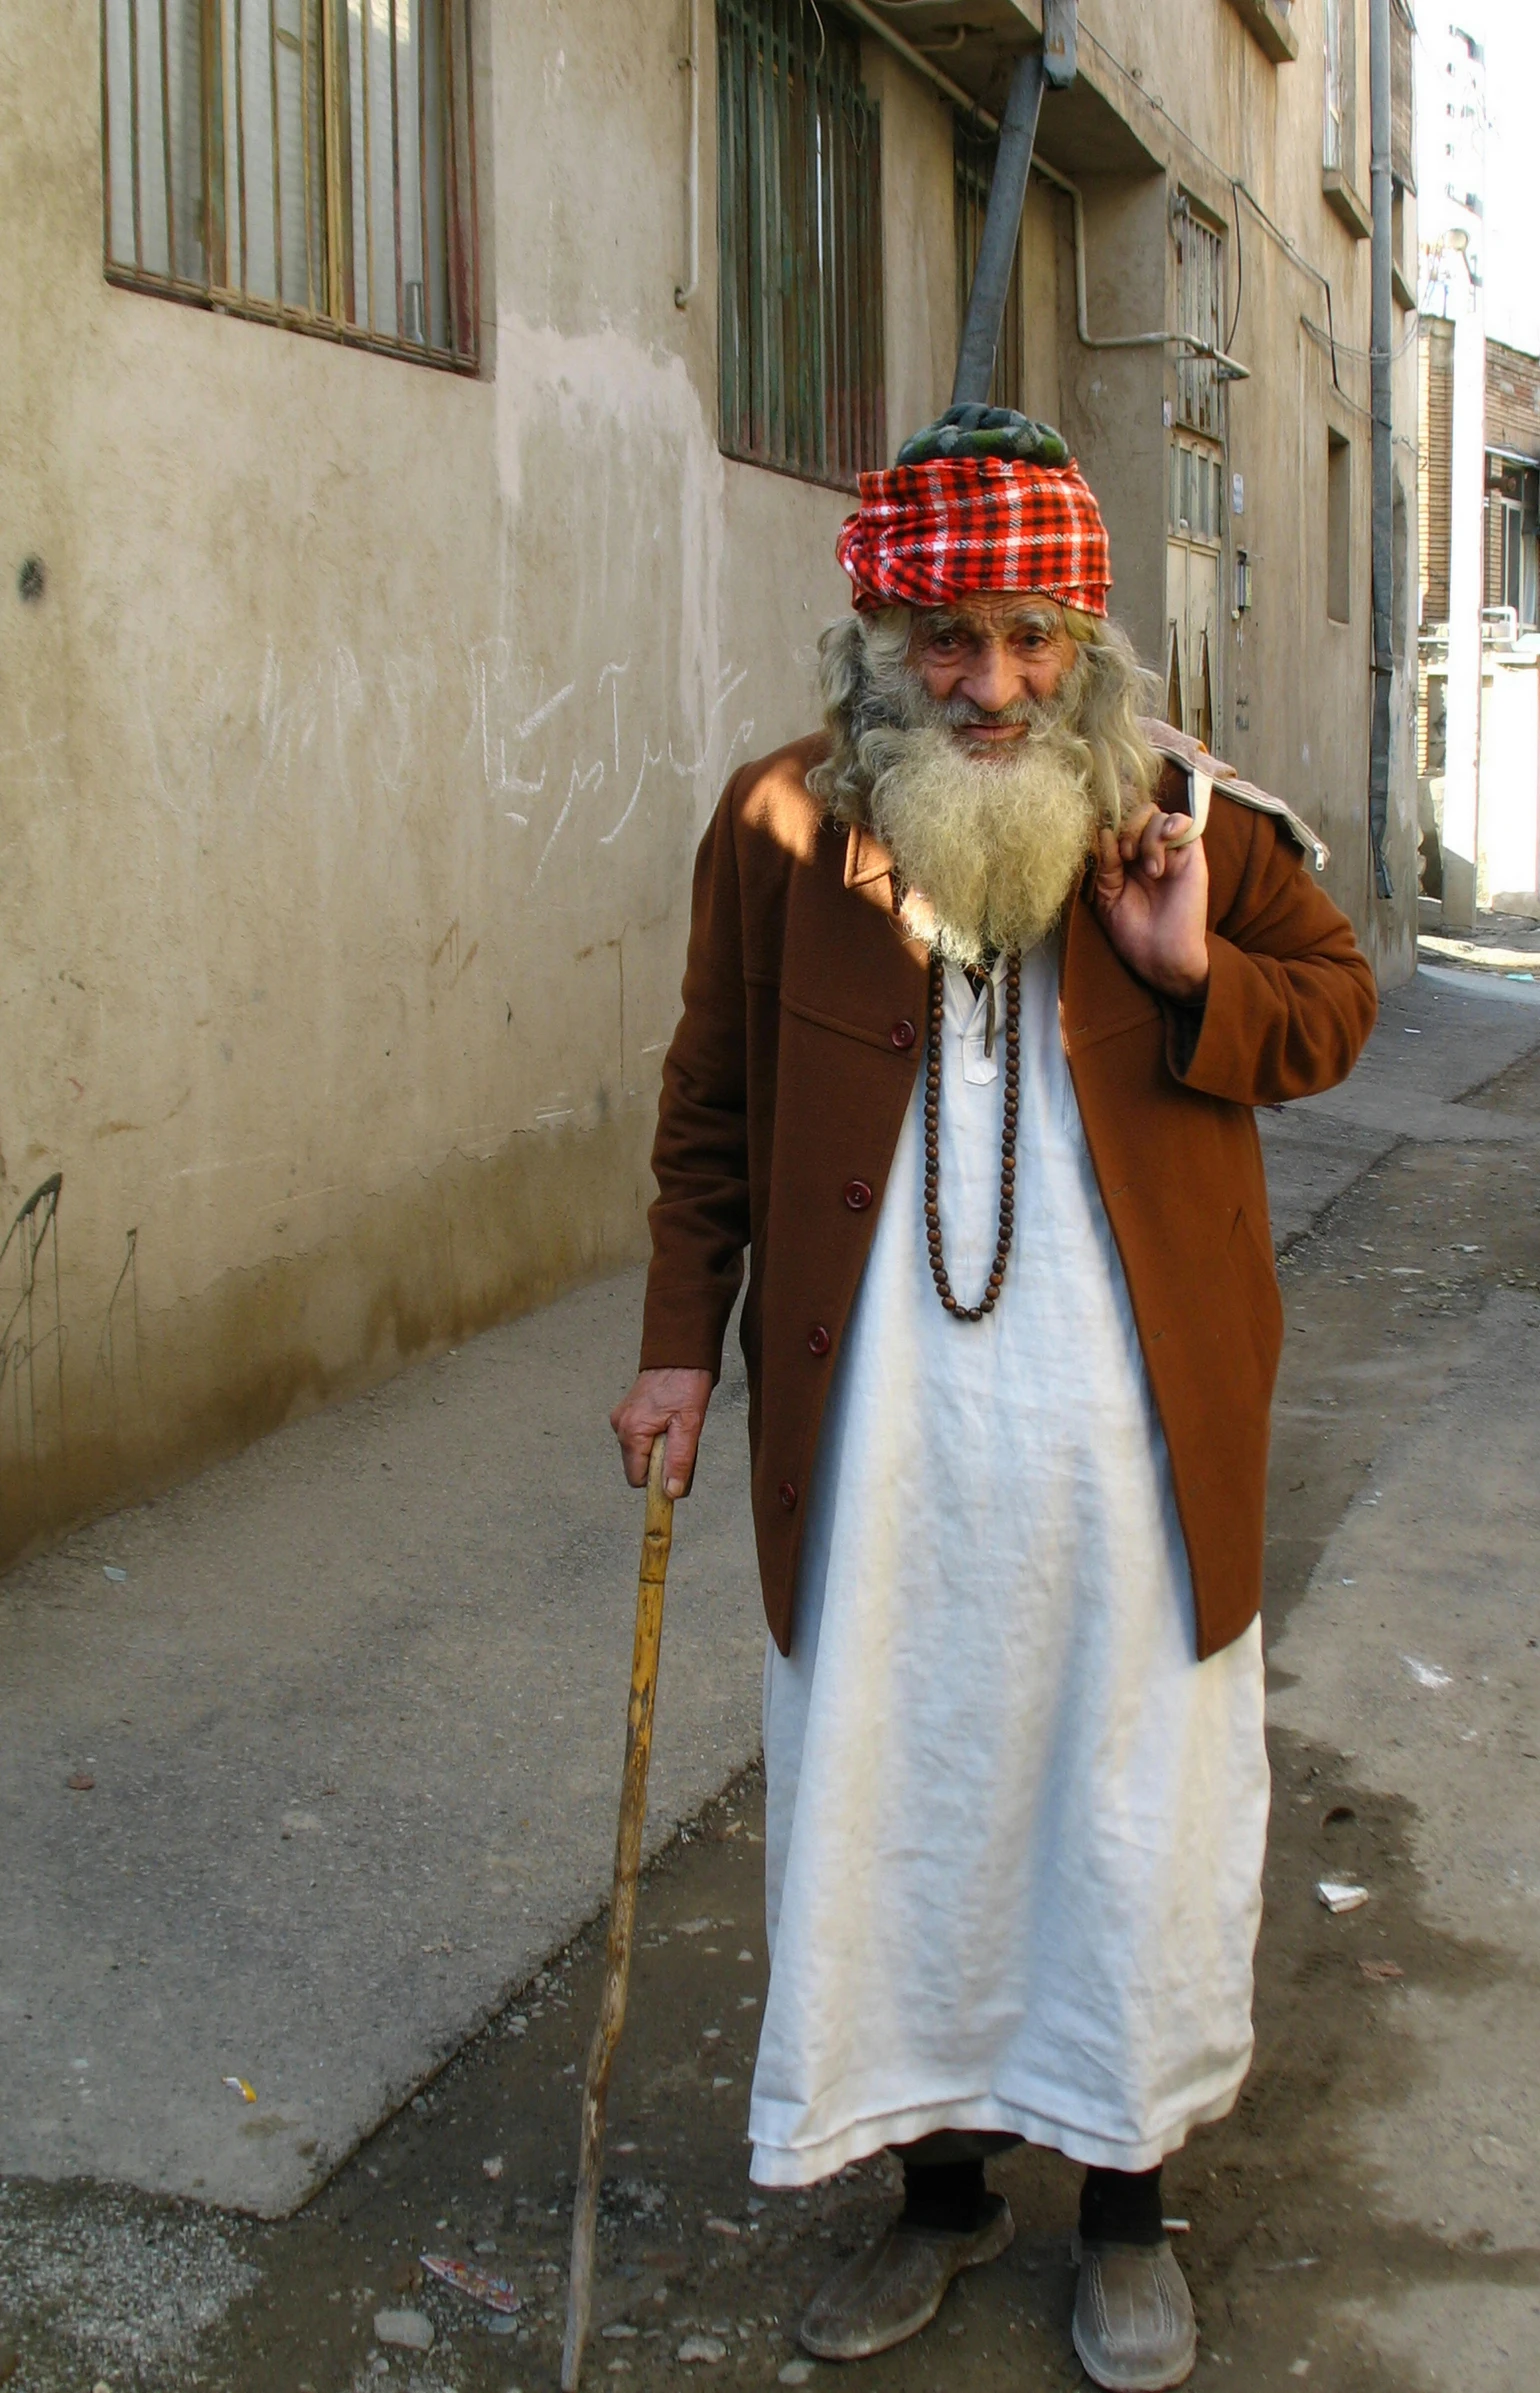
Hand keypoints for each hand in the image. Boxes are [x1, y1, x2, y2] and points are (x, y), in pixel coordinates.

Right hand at [610, 1366, 713, 1498]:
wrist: (680, 1353)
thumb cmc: (686, 1383)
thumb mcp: (689, 1426)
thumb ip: (678, 1461)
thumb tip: (670, 1492)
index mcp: (631, 1432)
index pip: (637, 1479)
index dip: (658, 1479)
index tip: (676, 1467)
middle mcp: (620, 1426)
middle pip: (638, 1466)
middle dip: (660, 1463)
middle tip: (680, 1440)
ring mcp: (622, 1419)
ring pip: (640, 1452)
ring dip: (659, 1449)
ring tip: (676, 1427)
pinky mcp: (627, 1413)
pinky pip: (640, 1438)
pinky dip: (655, 1437)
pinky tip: (668, 1421)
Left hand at [1090, 809, 1209, 1003]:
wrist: (1160, 956)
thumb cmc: (1133, 933)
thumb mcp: (1107, 897)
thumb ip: (1106, 865)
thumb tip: (1105, 831)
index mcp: (1127, 861)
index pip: (1119, 824)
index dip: (1112, 829)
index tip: (1110, 855)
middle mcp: (1149, 852)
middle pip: (1138, 814)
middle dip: (1129, 829)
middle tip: (1127, 858)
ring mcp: (1171, 852)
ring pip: (1158, 815)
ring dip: (1147, 836)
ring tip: (1150, 870)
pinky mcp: (1192, 855)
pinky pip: (1186, 820)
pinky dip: (1172, 824)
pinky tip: (1164, 849)